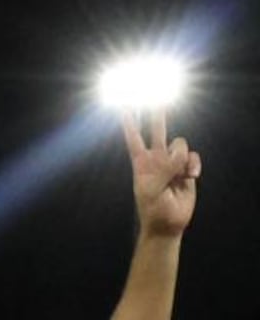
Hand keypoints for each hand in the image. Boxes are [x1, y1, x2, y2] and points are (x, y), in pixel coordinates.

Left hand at [126, 112, 198, 237]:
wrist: (168, 222)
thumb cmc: (153, 208)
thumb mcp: (152, 190)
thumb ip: (163, 169)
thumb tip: (179, 154)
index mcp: (141, 164)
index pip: (134, 140)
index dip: (130, 124)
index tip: (125, 108)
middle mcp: (156, 159)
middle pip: (157, 132)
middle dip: (157, 116)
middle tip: (157, 97)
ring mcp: (172, 162)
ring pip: (181, 144)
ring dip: (182, 158)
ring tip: (179, 176)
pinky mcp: (186, 168)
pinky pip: (193, 156)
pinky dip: (194, 165)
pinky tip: (190, 177)